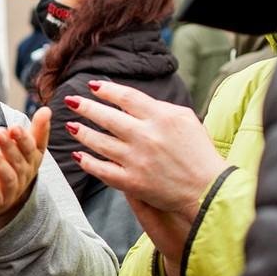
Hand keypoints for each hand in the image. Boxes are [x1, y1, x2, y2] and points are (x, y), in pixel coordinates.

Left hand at [0, 107, 49, 232]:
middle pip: (18, 161)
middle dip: (9, 146)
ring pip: (7, 176)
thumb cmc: (13, 169)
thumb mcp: (26, 150)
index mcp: (32, 162)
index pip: (32, 149)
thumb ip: (36, 131)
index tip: (15, 127)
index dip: (25, 139)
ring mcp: (10, 191)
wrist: (0, 202)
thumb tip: (47, 109)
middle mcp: (23, 176)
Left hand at [65, 81, 227, 223]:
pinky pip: (101, 170)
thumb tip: (132, 100)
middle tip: (70, 101)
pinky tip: (78, 155)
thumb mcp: (186, 119)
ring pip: (99, 142)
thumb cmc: (199, 152)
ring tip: (71, 126)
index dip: (106, 90)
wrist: (207, 190)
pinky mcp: (131, 182)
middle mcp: (145, 136)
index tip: (92, 86)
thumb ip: (159, 107)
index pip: (126, 97)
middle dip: (85, 107)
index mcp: (161, 117)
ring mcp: (136, 160)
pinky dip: (87, 162)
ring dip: (82, 133)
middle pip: (106, 117)